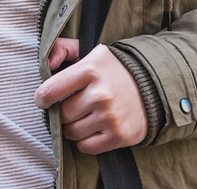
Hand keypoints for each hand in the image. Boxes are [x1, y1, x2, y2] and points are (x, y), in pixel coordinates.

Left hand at [35, 38, 147, 154]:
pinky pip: (86, 147)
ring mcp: (110, 117)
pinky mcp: (118, 136)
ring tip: (83, 116)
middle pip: (62, 114)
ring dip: (72, 127)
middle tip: (71, 106)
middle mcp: (100, 94)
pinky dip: (85, 141)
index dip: (42, 97)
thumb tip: (47, 62)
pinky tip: (92, 128)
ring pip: (72, 132)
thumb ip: (62, 48)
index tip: (45, 99)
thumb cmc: (113, 69)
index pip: (50, 90)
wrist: (153, 86)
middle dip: (62, 112)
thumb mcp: (90, 51)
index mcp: (90, 69)